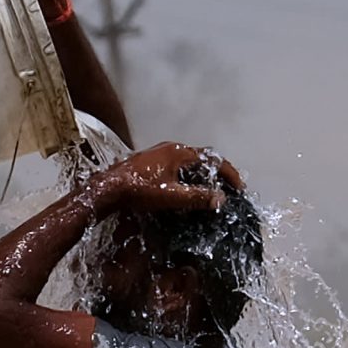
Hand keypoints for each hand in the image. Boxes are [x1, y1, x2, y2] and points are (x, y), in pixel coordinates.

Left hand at [86, 143, 244, 214]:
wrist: (107, 189)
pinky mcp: (150, 163)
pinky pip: (176, 166)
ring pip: (188, 163)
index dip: (229, 172)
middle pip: (202, 158)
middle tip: (226, 190)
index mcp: (179, 152)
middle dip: (217, 173)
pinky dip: (188, 176)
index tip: (239, 187)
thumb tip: (221, 199)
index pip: (213, 158)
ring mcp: (159, 154)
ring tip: (209, 192)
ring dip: (201, 175)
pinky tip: (186, 191)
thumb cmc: (139, 191)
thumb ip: (198, 197)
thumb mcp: (172, 196)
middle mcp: (171, 148)